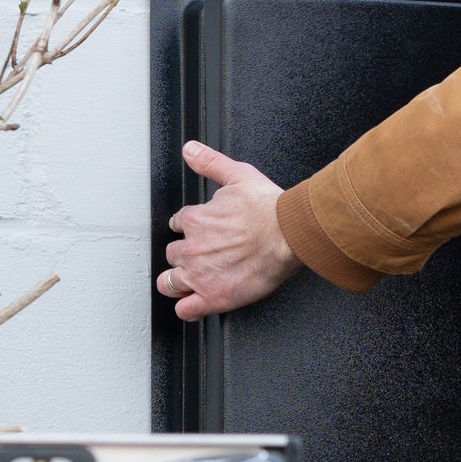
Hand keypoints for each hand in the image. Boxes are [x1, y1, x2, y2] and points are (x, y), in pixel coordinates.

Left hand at [159, 141, 300, 321]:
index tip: (202, 233)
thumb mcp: (239, 175)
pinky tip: (196, 305)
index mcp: (195, 220)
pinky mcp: (213, 297)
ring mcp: (200, 275)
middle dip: (184, 255)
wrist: (291, 235)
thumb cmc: (270, 208)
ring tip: (193, 281)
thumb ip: (211, 163)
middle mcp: (191, 248)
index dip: (190, 229)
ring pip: (170, 283)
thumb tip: (190, 150)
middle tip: (203, 257)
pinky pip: (186, 311)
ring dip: (178, 282)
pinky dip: (189, 309)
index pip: (179, 225)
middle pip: (172, 255)